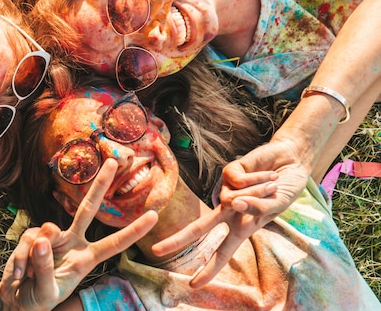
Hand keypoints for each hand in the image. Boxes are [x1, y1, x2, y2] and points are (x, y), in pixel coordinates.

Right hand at [0, 159, 157, 309]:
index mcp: (86, 259)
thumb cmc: (39, 299)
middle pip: (88, 208)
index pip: (114, 243)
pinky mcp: (33, 237)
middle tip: (113, 162)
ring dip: (35, 255)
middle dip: (100, 184)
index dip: (133, 231)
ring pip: (48, 229)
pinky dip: (22, 259)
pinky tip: (20, 275)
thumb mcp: (46, 292)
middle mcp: (73, 242)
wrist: (17, 300)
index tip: (154, 216)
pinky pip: (28, 240)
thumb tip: (42, 238)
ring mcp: (53, 238)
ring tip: (28, 276)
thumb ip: (45, 267)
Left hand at [151, 140, 309, 287]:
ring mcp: (226, 190)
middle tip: (156, 251)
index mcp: (242, 226)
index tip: (193, 285)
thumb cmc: (285, 190)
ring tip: (273, 184)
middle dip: (178, 239)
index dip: (209, 270)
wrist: (291, 161)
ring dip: (259, 192)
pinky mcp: (229, 172)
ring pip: (231, 199)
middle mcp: (229, 210)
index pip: (222, 253)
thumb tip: (233, 203)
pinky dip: (258, 179)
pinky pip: (238, 181)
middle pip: (200, 227)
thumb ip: (257, 209)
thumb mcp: (276, 206)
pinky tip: (267, 175)